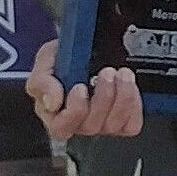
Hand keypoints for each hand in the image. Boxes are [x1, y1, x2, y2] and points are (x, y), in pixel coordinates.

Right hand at [26, 39, 142, 141]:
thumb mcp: (47, 59)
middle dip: (102, 97)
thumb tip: (52, 102)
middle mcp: (79, 123)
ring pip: (113, 125)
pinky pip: (131, 124)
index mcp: (55, 114)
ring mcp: (102, 125)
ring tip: (122, 74)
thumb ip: (42, 81)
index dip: (74, 110)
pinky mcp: (123, 122)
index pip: (61, 128)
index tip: (80, 86)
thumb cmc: (67, 57)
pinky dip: (134, 104)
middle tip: (106, 72)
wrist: (94, 47)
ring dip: (121, 97)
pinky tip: (130, 86)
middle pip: (91, 126)